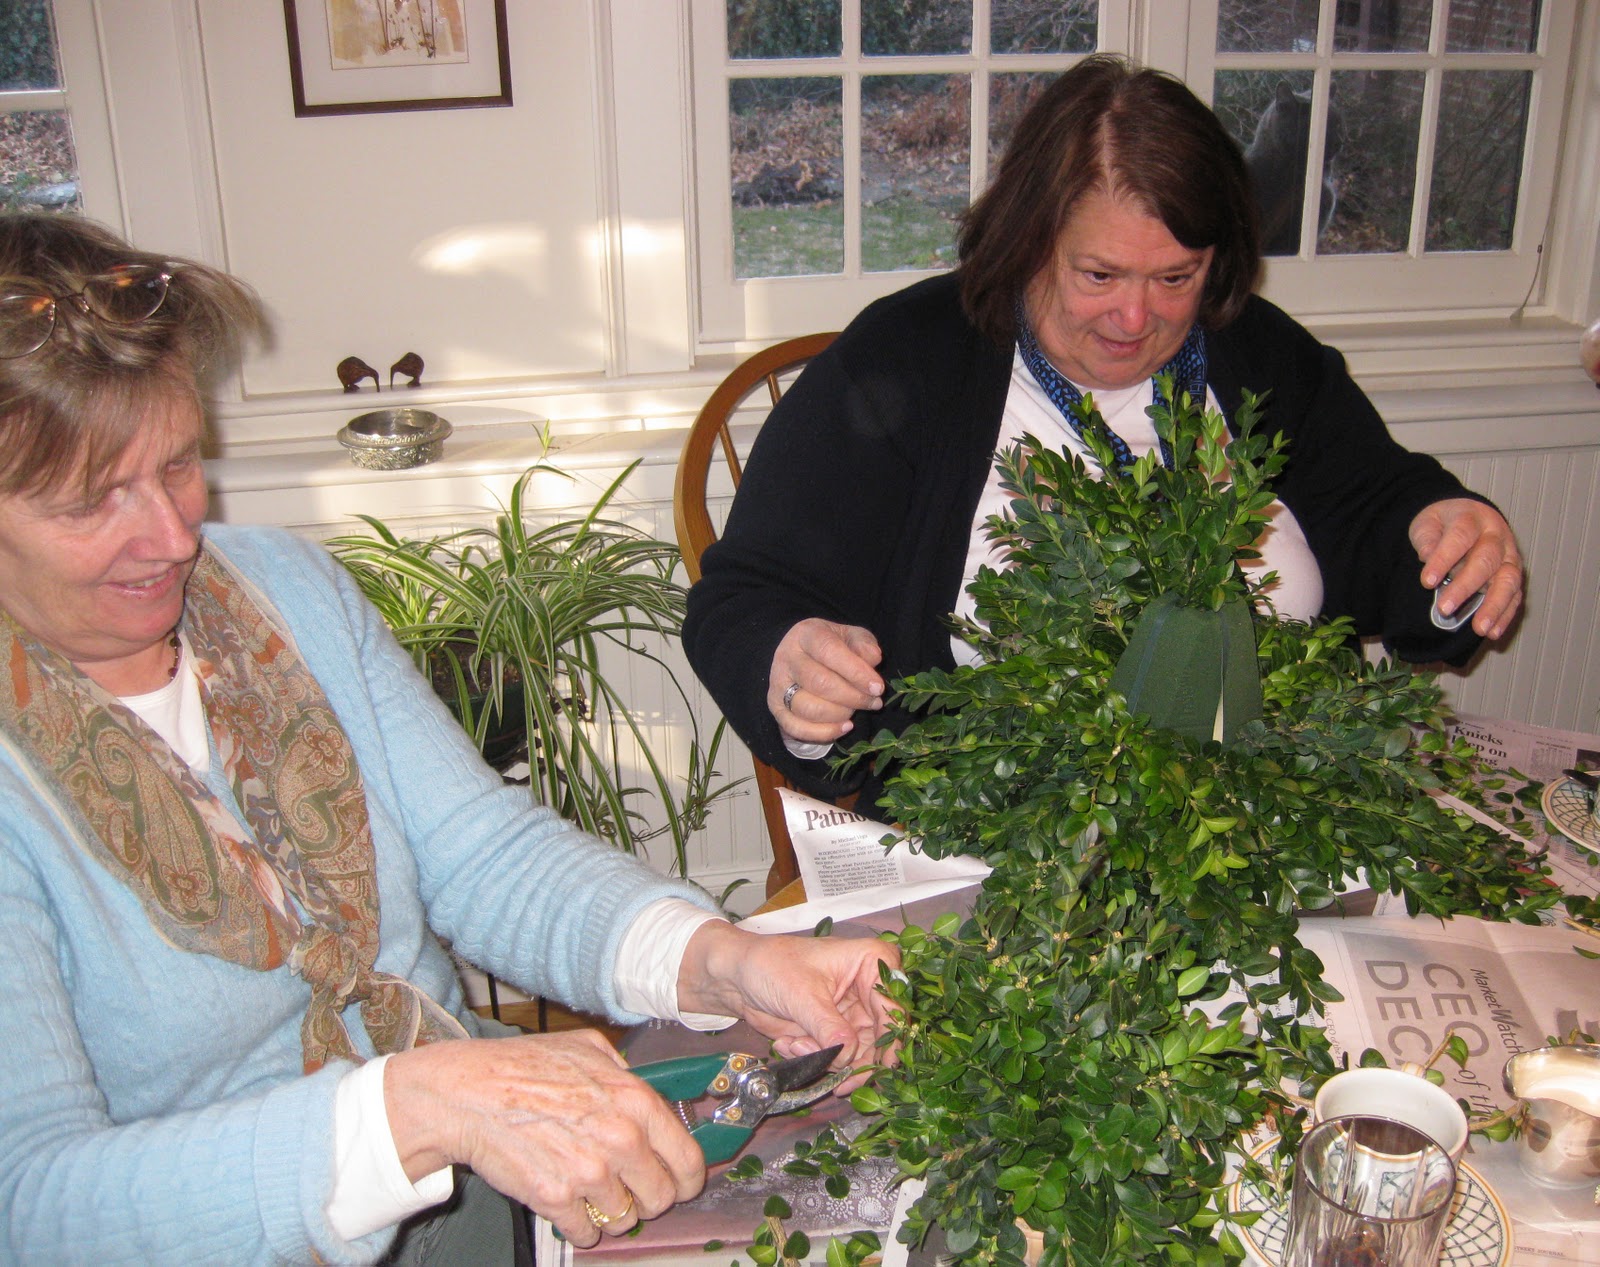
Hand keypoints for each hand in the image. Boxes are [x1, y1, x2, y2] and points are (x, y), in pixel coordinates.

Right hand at [383, 1030, 703, 1245]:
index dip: (687, 1178)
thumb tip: (645, 1093)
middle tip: (629, 1187)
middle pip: (662, 1198)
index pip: (688, 1160)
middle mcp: (621, 1140)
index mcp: (636, 1102)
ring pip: (624, 1219)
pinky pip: (587, 1233)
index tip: (678, 1182)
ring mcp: (589, 1174)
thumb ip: (625, 1072)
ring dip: (612, 1210)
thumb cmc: (525, 1066)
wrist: (470, 1093)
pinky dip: (581, 1226)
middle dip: (648, 1197)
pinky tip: (569, 1205)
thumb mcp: (588, 1048)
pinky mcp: (556, 1200)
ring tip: (591, 1190)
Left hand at [676, 921, 899, 1092]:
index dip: (891, 1038)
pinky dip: (814, 1059)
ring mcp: (853, 1013)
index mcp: (871, 962)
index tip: (882, 1067)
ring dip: (826, 1060)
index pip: (892, 1006)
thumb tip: (848, 1055)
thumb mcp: (801, 994)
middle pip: (881, 1037)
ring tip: (794, 1045)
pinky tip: (788, 1043)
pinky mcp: (836, 1032)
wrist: (738, 977)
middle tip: (831, 1075)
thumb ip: (828, 1027)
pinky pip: (837, 1058)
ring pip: (859, 1054)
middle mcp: (869, 989)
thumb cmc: (770, 966)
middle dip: (851, 1058)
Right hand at [769, 619, 884, 744]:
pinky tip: (845, 726)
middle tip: (874, 702)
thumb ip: (864, 644)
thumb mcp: (851, 637)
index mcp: (805, 634)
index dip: (856, 671)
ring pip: (808, 708)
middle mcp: (786, 658)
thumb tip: (873, 659)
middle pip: (819, 682)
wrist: (803, 658)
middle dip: (853, 697)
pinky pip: (798, 728)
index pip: (829, 651)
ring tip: (856, 710)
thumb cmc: (833, 648)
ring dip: (841, 714)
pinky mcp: (776, 708)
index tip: (878, 687)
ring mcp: (777, 684)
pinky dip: (825, 732)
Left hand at [1408, 498, 1523, 639]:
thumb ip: (1427, 538)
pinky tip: (1493, 632)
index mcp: (1471, 519)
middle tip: (1444, 609)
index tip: (1427, 582)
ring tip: (1480, 629)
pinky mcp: (1514, 573)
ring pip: (1509, 579)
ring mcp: (1509, 555)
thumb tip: (1427, 556)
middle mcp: (1496, 536)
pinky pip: (1515, 595)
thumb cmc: (1444, 523)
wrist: (1467, 514)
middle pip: (1486, 560)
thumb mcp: (1428, 523)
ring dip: (1495, 605)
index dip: (1444, 559)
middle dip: (1466, 586)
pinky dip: (1506, 614)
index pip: (1460, 536)